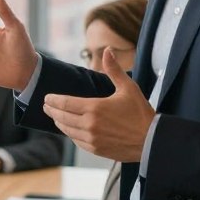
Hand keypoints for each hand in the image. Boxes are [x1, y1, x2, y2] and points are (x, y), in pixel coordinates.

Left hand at [42, 48, 153, 162]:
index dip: (53, 101)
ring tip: (55, 117)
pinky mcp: (96, 149)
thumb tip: (107, 50)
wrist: (152, 141)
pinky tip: (70, 130)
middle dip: (52, 111)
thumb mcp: (128, 87)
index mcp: (94, 108)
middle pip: (62, 117)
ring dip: (59, 123)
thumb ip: (113, 69)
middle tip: (46, 106)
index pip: (65, 103)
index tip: (46, 98)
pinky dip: (70, 134)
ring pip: (67, 130)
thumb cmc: (141, 113)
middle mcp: (90, 124)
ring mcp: (92, 139)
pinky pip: (77, 141)